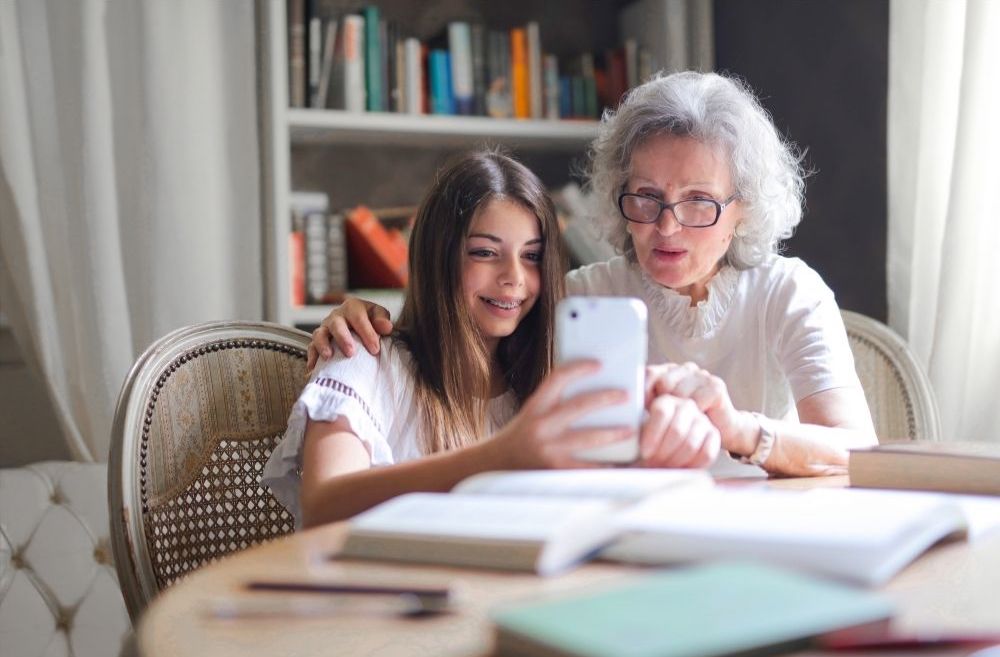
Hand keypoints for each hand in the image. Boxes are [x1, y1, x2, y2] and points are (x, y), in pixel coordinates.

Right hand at [307, 296, 393, 370]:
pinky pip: (311, 347)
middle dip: (343, 338)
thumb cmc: (370, 321)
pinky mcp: (318, 341)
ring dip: (323, 345)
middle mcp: (336, 316)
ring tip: (328, 356)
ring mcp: (325, 328)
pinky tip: (314, 367)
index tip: (375, 349)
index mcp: (352, 307)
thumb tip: (386, 327)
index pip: (358, 317)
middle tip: (350, 353)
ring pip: (319, 334)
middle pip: (336, 324)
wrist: (357, 326)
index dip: (366, 333)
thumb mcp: (378, 316)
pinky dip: (312, 357)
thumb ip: (382, 320)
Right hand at [487, 360, 636, 469]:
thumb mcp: (531, 413)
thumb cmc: (519, 437)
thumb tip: (590, 392)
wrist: (494, 465)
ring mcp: (548, 449)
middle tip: (625, 395)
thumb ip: (554, 404)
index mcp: (535, 407)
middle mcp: (540, 426)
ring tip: (629, 430)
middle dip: (606, 399)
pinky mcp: (555, 470)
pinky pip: (587, 467)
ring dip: (612, 433)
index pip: (557, 378)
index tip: (599, 364)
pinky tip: (619, 462)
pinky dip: (605, 465)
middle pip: (579, 406)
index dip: (579, 368)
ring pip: (588, 438)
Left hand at [638, 394, 719, 467]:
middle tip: (654, 464)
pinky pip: (706, 453)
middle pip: (677, 430)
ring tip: (664, 467)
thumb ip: (633, 432)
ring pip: (690, 443)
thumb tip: (625, 435)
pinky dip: (692, 465)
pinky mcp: (714, 435)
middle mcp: (686, 406)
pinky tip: (680, 469)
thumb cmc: (648, 441)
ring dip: (675, 461)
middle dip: (663, 452)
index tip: (645, 453)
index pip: (661, 412)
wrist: (669, 447)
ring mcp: (702, 419)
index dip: (652, 435)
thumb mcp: (637, 432)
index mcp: (665, 401)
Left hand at [645, 363, 756, 455]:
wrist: (723, 430)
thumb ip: (647, 405)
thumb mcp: (664, 413)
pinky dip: (695, 415)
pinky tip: (698, 420)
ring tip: (683, 424)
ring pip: (679, 393)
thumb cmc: (687, 424)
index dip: (643, 393)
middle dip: (662, 406)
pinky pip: (696, 401)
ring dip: (680, 413)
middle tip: (665, 423)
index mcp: (669, 371)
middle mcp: (685, 369)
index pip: (649, 373)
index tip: (642, 412)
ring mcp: (701, 375)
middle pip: (664, 383)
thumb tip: (627, 407)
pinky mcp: (716, 386)